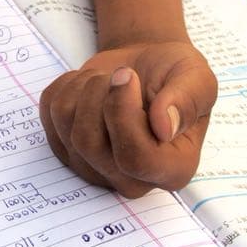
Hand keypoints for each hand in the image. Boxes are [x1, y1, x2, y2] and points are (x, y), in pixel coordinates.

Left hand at [40, 42, 216, 197]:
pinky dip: (67, 84)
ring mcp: (93, 168)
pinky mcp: (66, 149)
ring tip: (109, 80)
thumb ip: (186, 100)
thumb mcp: (196, 78)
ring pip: (66, 125)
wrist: (147, 67)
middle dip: (99, 93)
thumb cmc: (174, 76)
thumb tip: (163, 126)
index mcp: (172, 169)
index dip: (122, 113)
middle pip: (89, 144)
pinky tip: (91, 86)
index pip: (135, 159)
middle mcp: (131, 179)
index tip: (127, 76)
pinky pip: (49, 110)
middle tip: (121, 73)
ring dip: (85, 86)